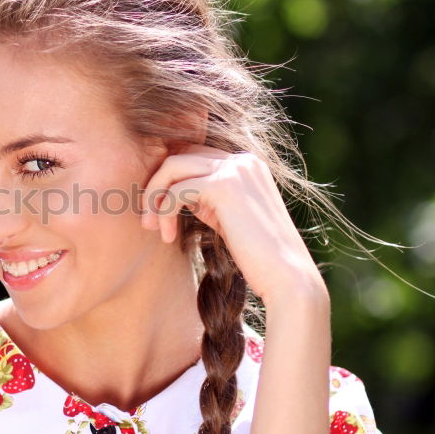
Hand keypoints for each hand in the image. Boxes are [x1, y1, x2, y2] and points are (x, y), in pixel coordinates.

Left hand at [140, 145, 324, 304]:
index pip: (192, 156)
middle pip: (179, 156)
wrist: (286, 277)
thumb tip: (169, 190)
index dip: (169, 181)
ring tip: (152, 228)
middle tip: (147, 221)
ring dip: (154, 197)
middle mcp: (242, 160)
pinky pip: (177, 190)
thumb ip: (204, 198)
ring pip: (172, 166)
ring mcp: (235, 170)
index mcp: (246, 165)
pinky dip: (165, 211)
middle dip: (156, 186)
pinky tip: (168, 236)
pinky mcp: (224, 187)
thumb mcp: (225, 218)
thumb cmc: (256, 257)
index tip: (157, 212)